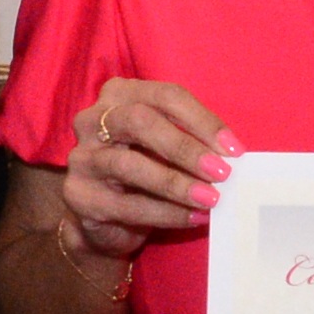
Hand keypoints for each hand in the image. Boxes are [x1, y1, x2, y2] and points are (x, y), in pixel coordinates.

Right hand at [63, 74, 232, 256]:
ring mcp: (82, 157)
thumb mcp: (167, 146)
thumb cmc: (145, 169)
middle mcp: (93, 119)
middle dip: (185, 148)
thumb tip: (232, 155)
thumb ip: (192, 141)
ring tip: (210, 199)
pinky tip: (194, 218)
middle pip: (140, 121)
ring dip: (176, 184)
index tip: (234, 149)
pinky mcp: (80, 195)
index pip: (166, 96)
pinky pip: (127, 205)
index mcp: (120, 95)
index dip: (203, 121)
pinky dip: (166, 213)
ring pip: (130, 165)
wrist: (106, 217)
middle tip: (221, 172)